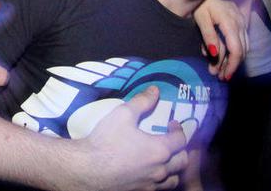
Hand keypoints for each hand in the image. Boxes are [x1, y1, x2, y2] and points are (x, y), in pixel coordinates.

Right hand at [73, 86, 187, 190]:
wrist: (88, 168)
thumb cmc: (106, 141)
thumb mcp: (123, 114)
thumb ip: (141, 102)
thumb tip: (155, 90)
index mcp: (160, 149)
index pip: (181, 140)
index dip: (179, 130)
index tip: (172, 124)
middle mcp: (160, 170)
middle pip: (182, 161)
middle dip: (180, 149)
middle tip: (170, 141)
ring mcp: (151, 184)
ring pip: (173, 179)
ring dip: (173, 168)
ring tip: (164, 160)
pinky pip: (159, 188)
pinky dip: (160, 180)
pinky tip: (150, 173)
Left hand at [193, 0, 248, 80]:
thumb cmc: (201, 2)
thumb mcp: (201, 18)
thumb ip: (208, 36)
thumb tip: (214, 55)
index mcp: (231, 22)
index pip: (236, 50)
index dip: (232, 65)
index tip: (224, 76)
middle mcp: (240, 22)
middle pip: (242, 50)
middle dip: (231, 65)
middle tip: (220, 76)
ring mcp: (242, 21)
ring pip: (243, 45)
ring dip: (233, 59)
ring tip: (220, 70)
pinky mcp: (240, 20)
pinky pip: (241, 39)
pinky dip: (234, 49)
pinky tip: (223, 56)